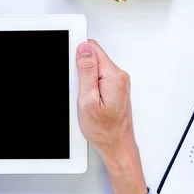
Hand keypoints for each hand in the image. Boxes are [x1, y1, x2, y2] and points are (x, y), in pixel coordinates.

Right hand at [76, 40, 146, 193]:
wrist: (116, 145)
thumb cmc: (104, 129)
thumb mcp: (87, 100)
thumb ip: (86, 72)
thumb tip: (84, 49)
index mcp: (113, 76)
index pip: (93, 48)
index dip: (78, 56)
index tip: (74, 70)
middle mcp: (119, 77)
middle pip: (94, 57)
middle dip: (81, 70)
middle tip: (79, 91)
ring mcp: (118, 83)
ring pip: (95, 68)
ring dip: (85, 80)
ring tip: (85, 98)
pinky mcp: (115, 89)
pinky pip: (99, 78)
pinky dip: (91, 87)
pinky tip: (90, 100)